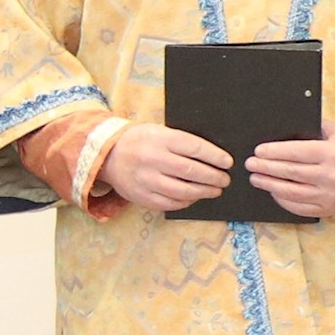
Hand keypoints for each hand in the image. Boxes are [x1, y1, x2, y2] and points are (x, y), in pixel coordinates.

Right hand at [100, 122, 233, 212]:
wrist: (106, 156)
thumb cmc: (139, 141)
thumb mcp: (158, 131)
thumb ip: (180, 141)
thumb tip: (212, 156)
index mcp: (160, 139)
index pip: (195, 148)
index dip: (215, 157)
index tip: (228, 162)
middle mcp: (153, 159)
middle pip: (191, 171)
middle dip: (213, 177)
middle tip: (225, 179)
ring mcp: (147, 180)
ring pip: (183, 190)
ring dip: (204, 192)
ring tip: (215, 190)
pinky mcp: (143, 197)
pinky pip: (171, 203)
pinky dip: (187, 201)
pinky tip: (195, 197)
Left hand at [245, 125, 334, 221]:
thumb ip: (313, 127)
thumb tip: (284, 126)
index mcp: (331, 154)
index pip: (296, 153)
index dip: (274, 152)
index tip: (258, 151)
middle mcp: (329, 176)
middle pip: (290, 172)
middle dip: (266, 168)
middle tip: (250, 164)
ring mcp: (328, 195)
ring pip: (291, 192)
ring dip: (269, 185)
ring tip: (255, 178)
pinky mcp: (326, 209)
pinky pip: (299, 207)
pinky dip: (282, 200)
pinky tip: (272, 192)